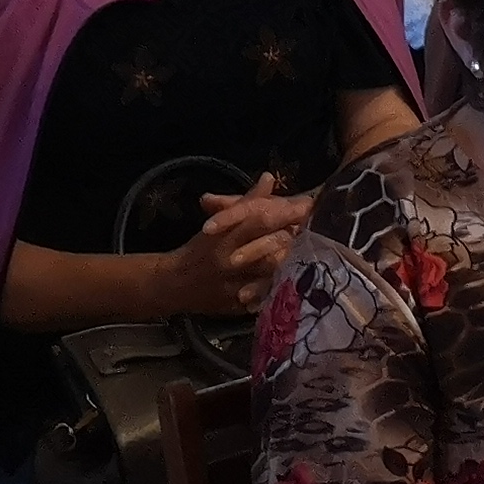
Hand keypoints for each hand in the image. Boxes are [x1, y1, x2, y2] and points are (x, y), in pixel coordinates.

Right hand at [156, 173, 311, 314]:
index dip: (285, 212)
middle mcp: (231, 261)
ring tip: (306, 250)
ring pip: (272, 272)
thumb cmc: (199, 249)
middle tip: (311, 228)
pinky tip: (292, 276)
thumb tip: (269, 177)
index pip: (259, 221)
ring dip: (290, 260)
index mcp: (225, 237)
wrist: (173, 285)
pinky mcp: (238, 306)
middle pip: (270, 247)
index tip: (306, 205)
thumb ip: (246, 202)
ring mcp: (235, 286)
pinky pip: (265, 295)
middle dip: (293, 236)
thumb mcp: (218, 222)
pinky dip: (279, 285)